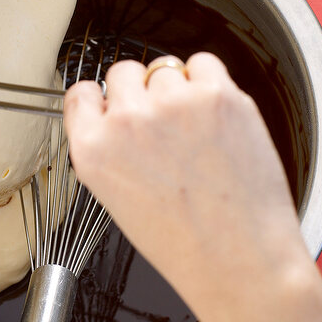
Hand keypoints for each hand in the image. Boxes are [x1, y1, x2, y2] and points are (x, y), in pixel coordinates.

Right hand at [64, 52, 306, 301]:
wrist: (239, 258)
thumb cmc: (186, 243)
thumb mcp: (118, 201)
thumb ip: (110, 151)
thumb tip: (119, 118)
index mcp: (93, 151)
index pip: (82, 94)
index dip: (102, 99)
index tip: (114, 103)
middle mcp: (128, 122)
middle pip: (124, 72)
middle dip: (141, 92)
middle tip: (163, 123)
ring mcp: (173, 104)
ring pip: (166, 68)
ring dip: (178, 89)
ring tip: (195, 131)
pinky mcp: (217, 95)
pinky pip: (204, 63)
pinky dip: (209, 81)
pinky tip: (215, 115)